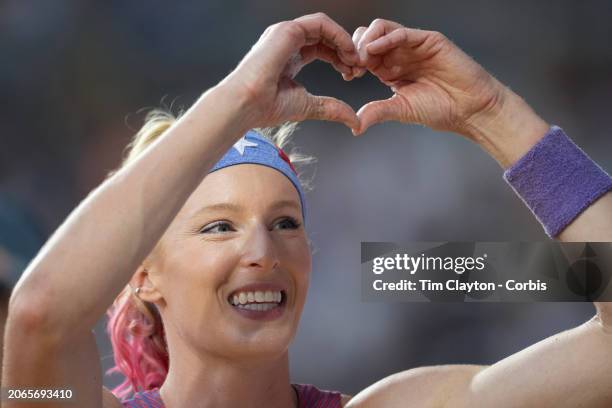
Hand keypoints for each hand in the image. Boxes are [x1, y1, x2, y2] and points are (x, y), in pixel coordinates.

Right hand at [222, 13, 359, 130]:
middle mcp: (287, 42)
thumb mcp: (309, 106)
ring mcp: (286, 33)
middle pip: (326, 37)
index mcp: (290, 57)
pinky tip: (347, 52)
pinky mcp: (287, 30)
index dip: (341, 60)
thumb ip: (331, 108)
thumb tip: (354, 121)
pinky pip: (320, 24)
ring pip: (325, 27)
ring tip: (355, 60)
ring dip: (344, 42)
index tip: (353, 75)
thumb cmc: (267, 106)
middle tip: (358, 68)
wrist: (247, 104)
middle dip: (346, 51)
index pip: (323, 50)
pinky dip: (338, 35)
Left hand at [349, 19, 505, 137]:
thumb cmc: (441, 109)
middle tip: (353, 67)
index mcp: (390, 69)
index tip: (347, 75)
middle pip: (368, 38)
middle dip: (355, 49)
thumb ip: (378, 111)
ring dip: (367, 41)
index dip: (352, 62)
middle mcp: (399, 55)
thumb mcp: (401, 110)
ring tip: (362, 59)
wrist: (469, 109)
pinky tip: (375, 50)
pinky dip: (385, 38)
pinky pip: (402, 32)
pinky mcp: (428, 40)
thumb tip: (355, 126)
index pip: (363, 56)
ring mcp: (413, 45)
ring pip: (381, 30)